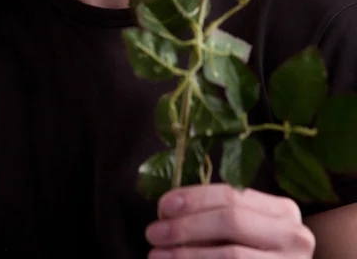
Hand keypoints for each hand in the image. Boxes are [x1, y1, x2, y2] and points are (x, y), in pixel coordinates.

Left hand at [145, 184, 314, 257]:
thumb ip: (218, 216)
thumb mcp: (248, 229)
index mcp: (283, 211)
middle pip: (232, 222)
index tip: (163, 206)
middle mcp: (293, 237)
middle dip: (187, 225)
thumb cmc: (258, 252)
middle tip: (154, 232)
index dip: (195, 198)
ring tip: (157, 255)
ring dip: (187, 255)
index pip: (233, 195)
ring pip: (231, 255)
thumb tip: (168, 210)